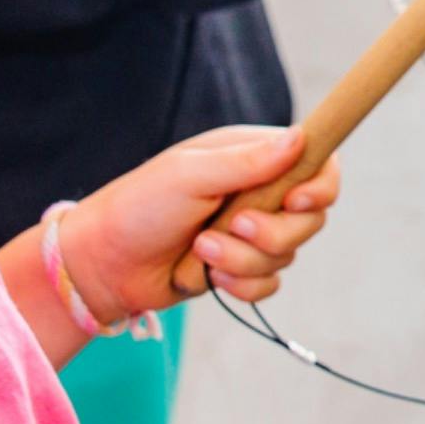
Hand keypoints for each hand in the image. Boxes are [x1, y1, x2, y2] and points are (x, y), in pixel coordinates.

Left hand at [57, 125, 340, 315]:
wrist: (104, 262)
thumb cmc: (140, 206)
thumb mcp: (190, 176)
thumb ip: (247, 162)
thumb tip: (300, 138)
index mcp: (252, 157)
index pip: (318, 164)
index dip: (319, 187)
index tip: (295, 202)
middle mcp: (258, 192)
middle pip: (310, 219)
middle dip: (272, 233)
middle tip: (232, 226)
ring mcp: (251, 233)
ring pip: (287, 255)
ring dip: (242, 260)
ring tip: (199, 249)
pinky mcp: (240, 268)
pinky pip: (268, 284)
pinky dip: (239, 285)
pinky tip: (205, 274)